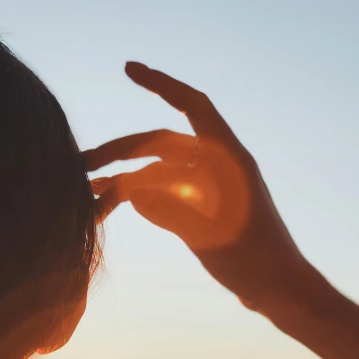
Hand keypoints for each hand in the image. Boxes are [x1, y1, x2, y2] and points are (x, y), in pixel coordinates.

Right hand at [83, 62, 311, 312]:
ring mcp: (208, 189)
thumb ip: (171, 212)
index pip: (193, 106)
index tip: (127, 69)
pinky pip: (165, 194)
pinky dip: (140, 197)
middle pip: (161, 145)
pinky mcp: (203, 209)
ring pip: (158, 173)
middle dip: (121, 151)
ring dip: (124, 179)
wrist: (279, 290)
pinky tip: (114, 206)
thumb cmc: (256, 262)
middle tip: (80, 164)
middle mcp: (216, 167)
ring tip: (86, 191)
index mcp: (227, 159)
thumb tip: (131, 192)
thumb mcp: (211, 237)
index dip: (162, 85)